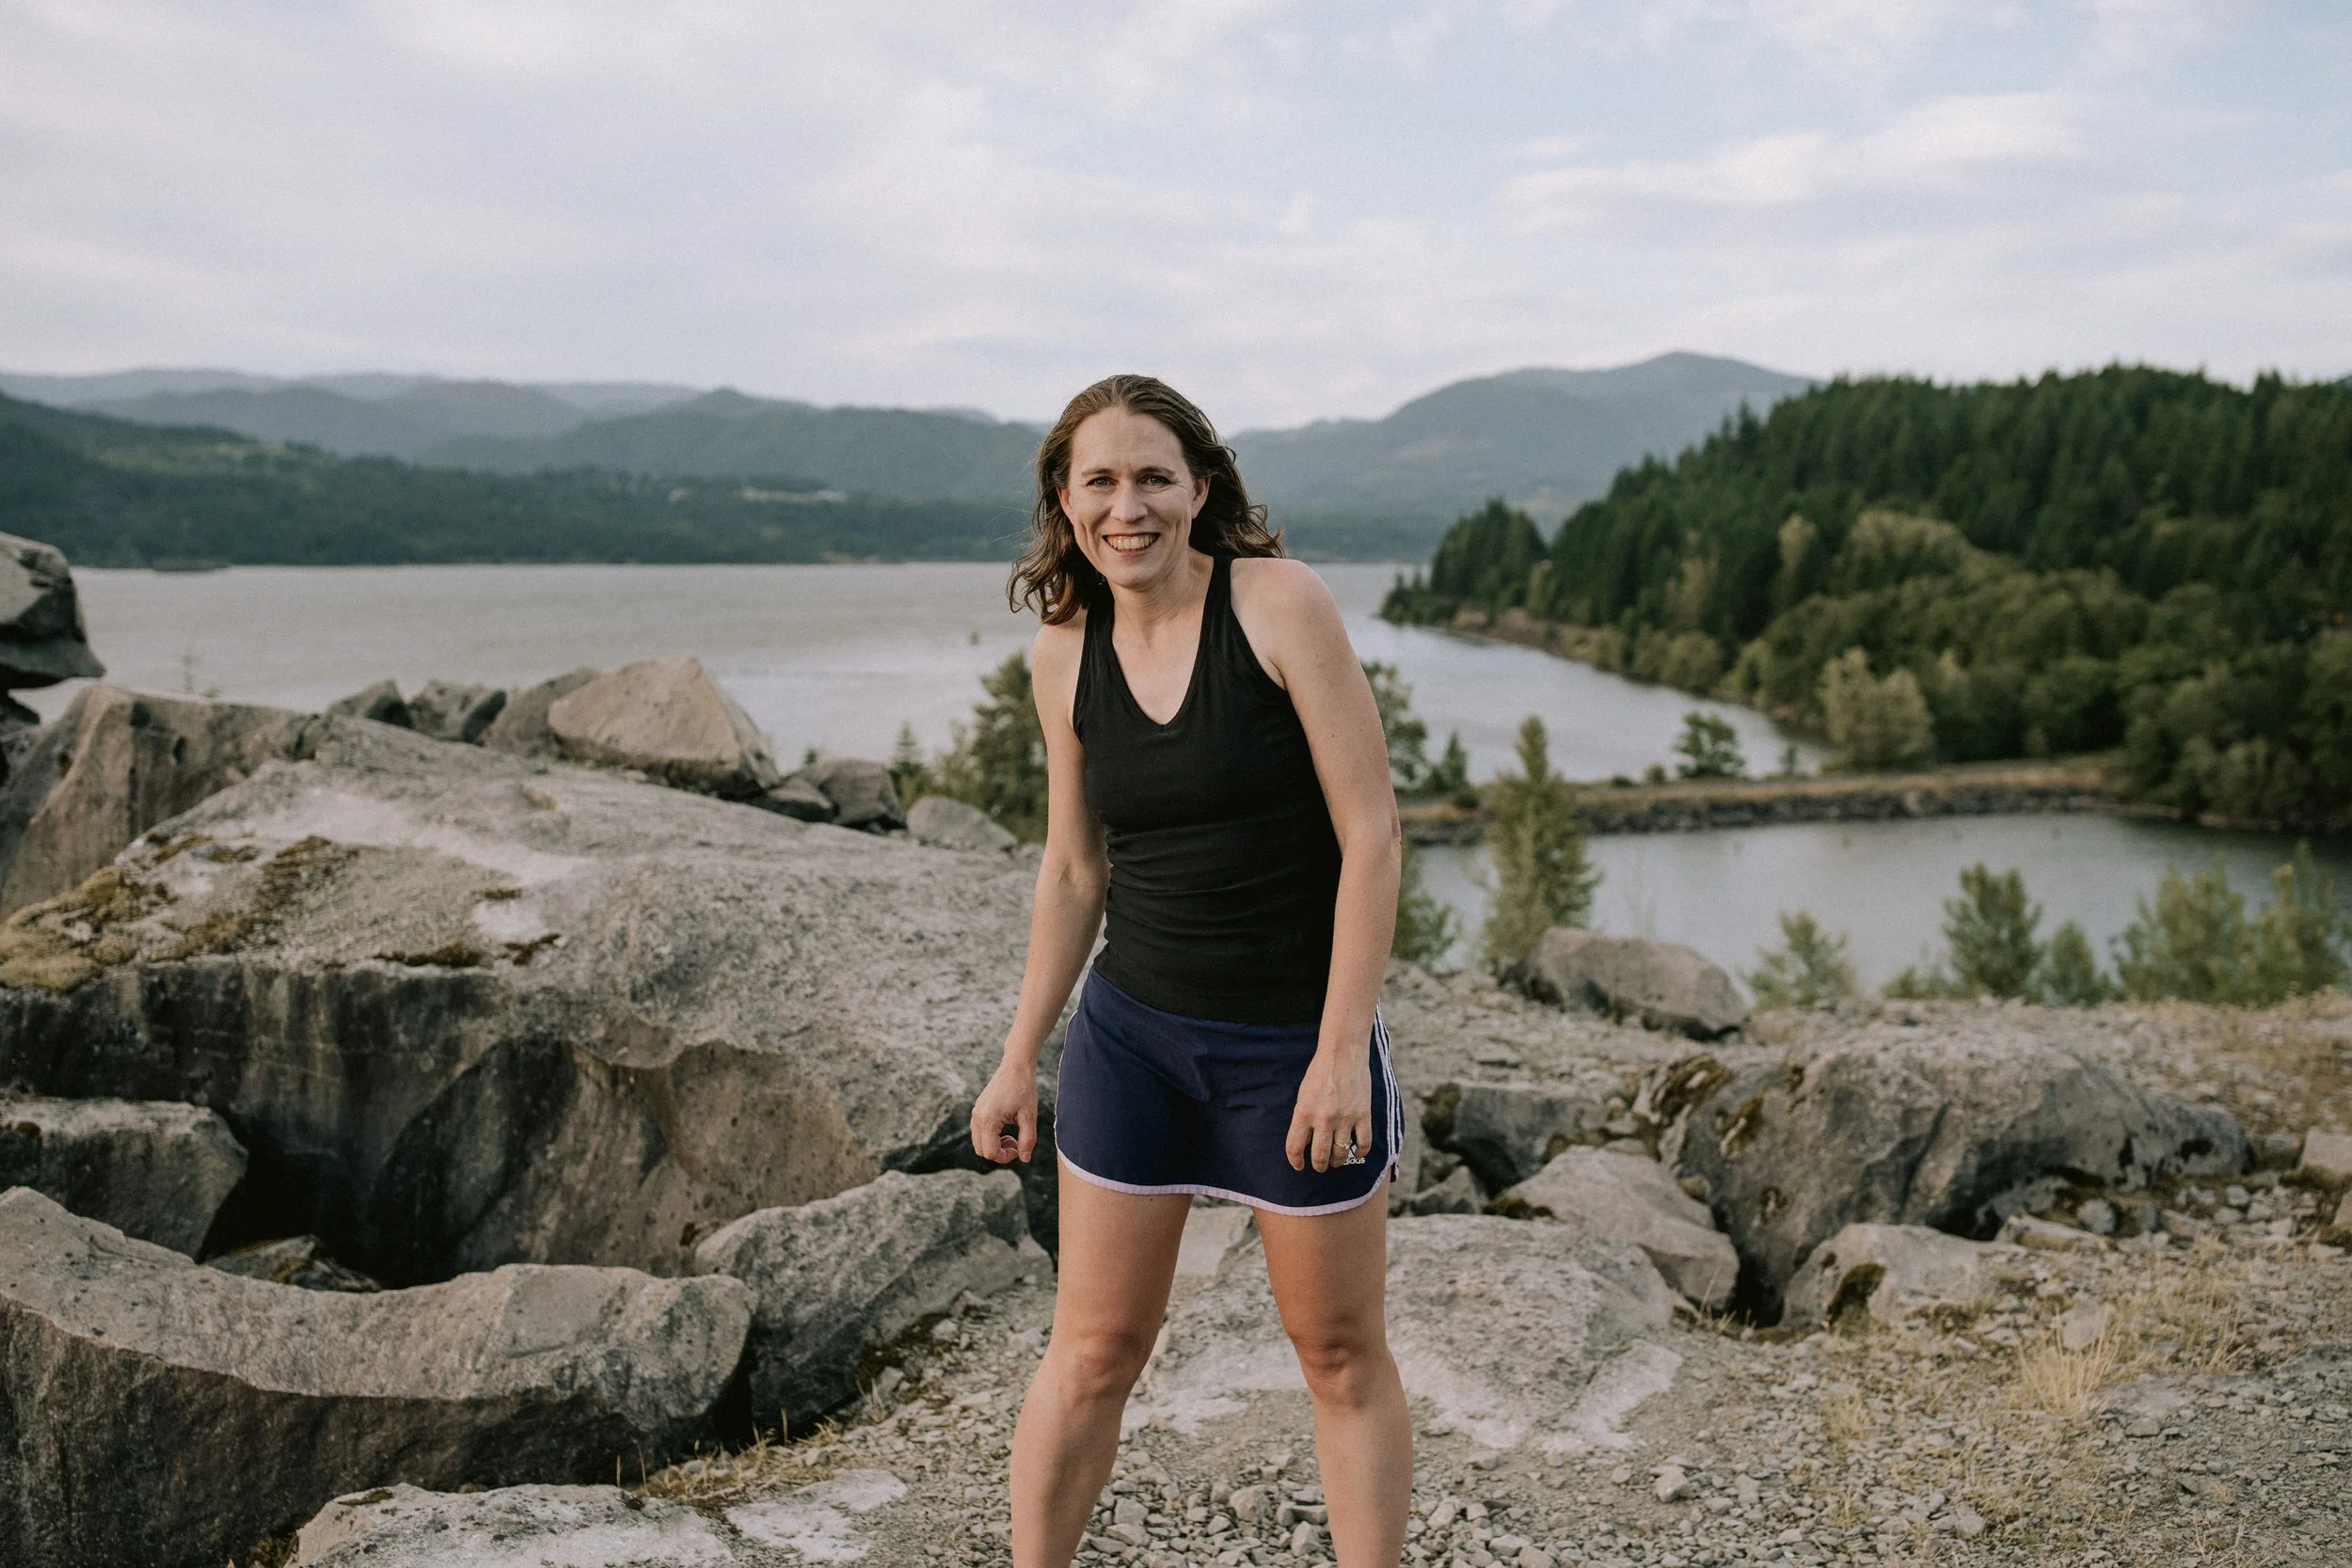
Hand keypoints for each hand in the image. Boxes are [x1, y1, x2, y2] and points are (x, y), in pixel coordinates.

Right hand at [970, 1059, 1038, 1164]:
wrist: (1016, 1066)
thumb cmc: (1024, 1089)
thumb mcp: (1029, 1116)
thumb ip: (1027, 1140)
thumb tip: (1024, 1159)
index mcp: (988, 1120)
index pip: (990, 1152)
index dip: (1006, 1157)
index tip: (1020, 1148)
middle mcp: (977, 1117)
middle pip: (981, 1150)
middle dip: (999, 1152)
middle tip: (1016, 1142)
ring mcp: (976, 1112)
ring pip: (978, 1142)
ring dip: (994, 1145)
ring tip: (1012, 1135)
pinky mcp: (978, 1109)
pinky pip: (979, 1131)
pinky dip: (991, 1136)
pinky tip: (1006, 1127)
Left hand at [1285, 1045, 1372, 1173]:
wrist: (1343, 1053)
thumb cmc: (1320, 1071)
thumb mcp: (1303, 1094)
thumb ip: (1303, 1117)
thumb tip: (1305, 1140)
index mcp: (1304, 1113)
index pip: (1295, 1148)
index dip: (1295, 1161)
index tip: (1299, 1166)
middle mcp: (1323, 1119)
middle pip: (1320, 1156)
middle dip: (1319, 1165)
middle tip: (1320, 1166)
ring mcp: (1345, 1119)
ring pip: (1341, 1153)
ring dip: (1337, 1161)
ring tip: (1336, 1161)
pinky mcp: (1363, 1115)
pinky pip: (1363, 1143)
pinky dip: (1360, 1152)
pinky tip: (1356, 1152)